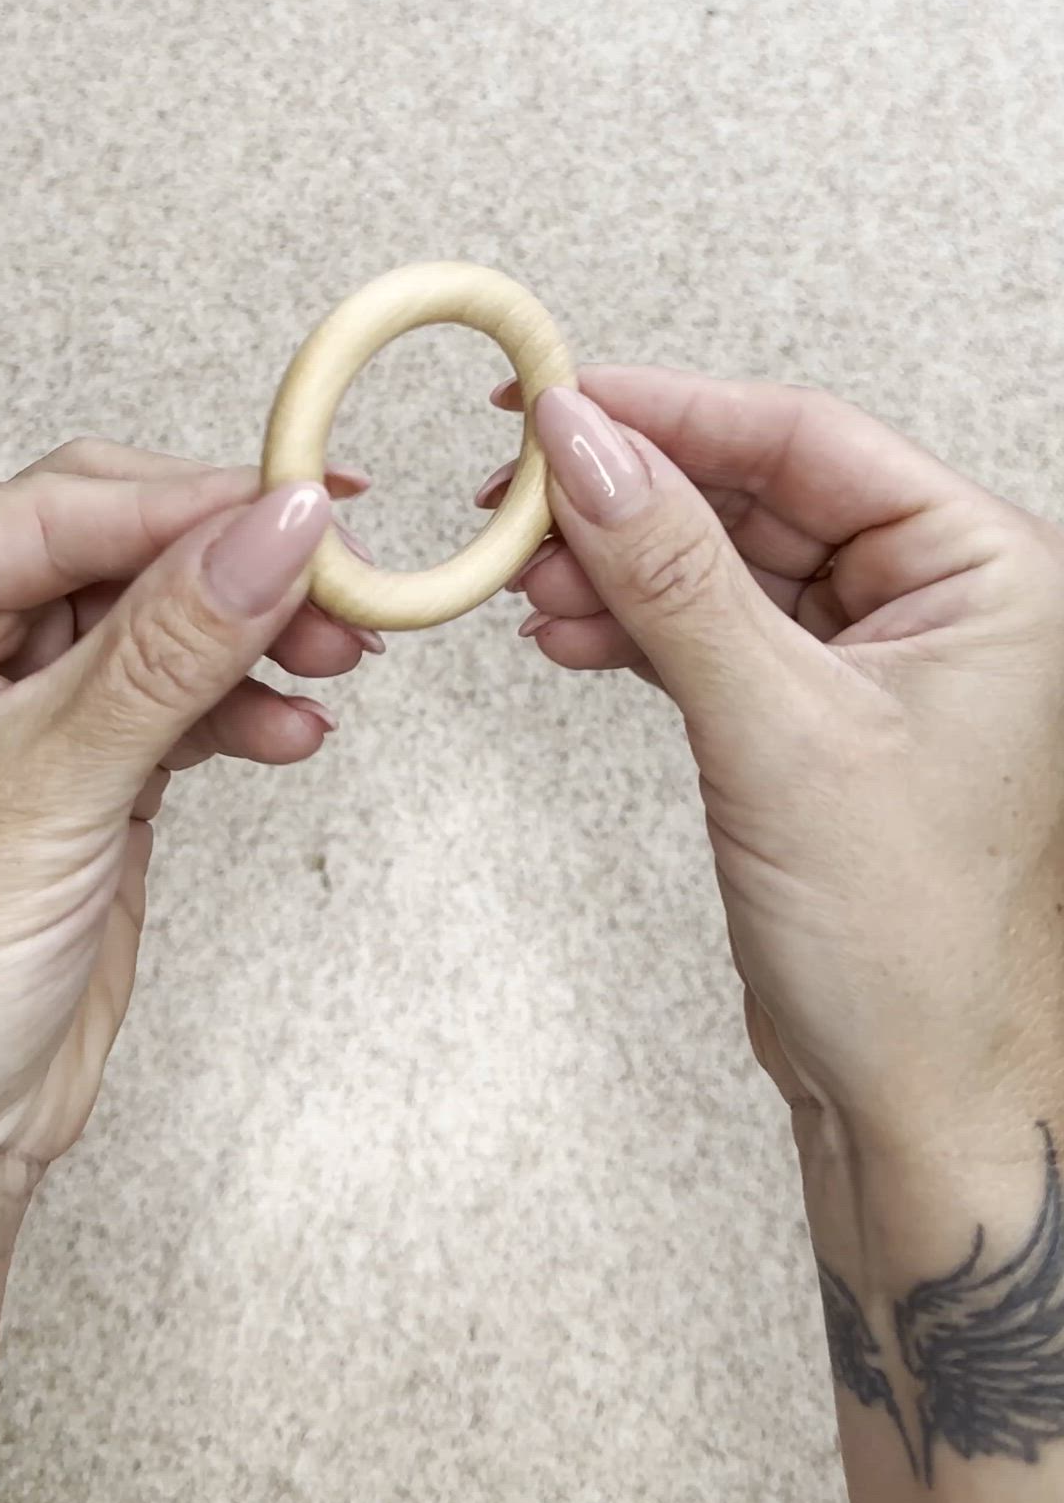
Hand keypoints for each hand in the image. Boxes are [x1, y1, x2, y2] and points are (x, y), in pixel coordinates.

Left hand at [0, 440, 375, 1192]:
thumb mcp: (48, 790)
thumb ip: (170, 649)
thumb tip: (276, 528)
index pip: (53, 511)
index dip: (187, 503)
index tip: (305, 505)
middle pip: (114, 544)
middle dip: (229, 566)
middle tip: (339, 578)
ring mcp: (10, 694)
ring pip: (159, 612)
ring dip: (251, 635)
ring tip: (339, 659)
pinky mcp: (78, 755)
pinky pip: (176, 688)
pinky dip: (240, 702)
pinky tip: (295, 727)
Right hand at [484, 370, 1063, 1154]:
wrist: (913, 1104)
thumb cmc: (909, 943)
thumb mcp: (777, 728)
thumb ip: (672, 574)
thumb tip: (584, 444)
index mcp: (987, 570)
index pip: (809, 440)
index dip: (674, 410)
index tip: (560, 399)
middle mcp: (941, 600)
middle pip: (758, 492)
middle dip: (631, 493)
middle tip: (516, 489)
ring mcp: (875, 659)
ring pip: (723, 563)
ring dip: (617, 565)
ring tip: (523, 578)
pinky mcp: (813, 716)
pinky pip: (710, 631)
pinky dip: (634, 627)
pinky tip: (564, 631)